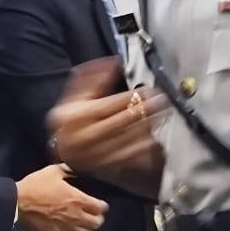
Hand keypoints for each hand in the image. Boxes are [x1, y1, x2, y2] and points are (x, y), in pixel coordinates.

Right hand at [15, 164, 107, 230]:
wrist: (18, 202)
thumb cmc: (36, 185)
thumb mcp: (53, 171)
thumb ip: (68, 170)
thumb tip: (76, 170)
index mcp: (78, 199)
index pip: (100, 208)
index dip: (102, 206)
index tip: (100, 204)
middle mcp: (76, 216)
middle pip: (97, 223)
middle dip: (98, 219)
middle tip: (94, 215)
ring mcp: (66, 228)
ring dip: (87, 229)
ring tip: (83, 225)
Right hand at [47, 56, 167, 175]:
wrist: (65, 152)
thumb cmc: (72, 121)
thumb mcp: (74, 98)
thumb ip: (91, 79)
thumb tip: (113, 62)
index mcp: (75, 117)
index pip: (107, 105)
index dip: (129, 97)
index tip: (148, 90)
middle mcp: (84, 137)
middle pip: (121, 122)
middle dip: (145, 110)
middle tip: (163, 101)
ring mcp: (96, 154)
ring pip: (128, 139)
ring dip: (149, 126)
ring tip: (164, 114)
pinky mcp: (107, 167)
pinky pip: (130, 156)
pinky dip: (145, 147)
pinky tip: (156, 137)